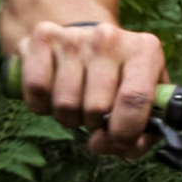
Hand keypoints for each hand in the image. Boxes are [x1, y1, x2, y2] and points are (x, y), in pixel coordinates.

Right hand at [19, 21, 167, 157]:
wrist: (87, 41)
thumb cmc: (120, 77)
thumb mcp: (145, 95)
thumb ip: (144, 129)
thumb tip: (117, 145)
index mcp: (145, 49)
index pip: (136, 99)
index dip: (124, 132)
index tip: (119, 142)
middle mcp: (111, 38)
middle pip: (96, 107)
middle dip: (94, 126)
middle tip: (96, 117)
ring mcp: (76, 36)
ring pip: (65, 103)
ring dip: (69, 118)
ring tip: (78, 104)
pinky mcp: (44, 38)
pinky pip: (37, 90)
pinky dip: (41, 106)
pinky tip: (53, 96)